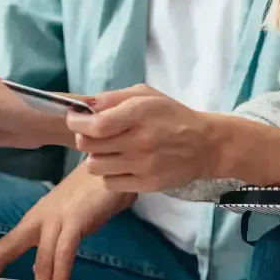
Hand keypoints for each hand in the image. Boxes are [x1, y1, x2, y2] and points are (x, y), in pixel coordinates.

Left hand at [0, 162, 134, 279]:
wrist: (110, 167)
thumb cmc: (93, 191)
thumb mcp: (70, 219)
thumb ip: (57, 241)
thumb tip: (46, 266)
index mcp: (39, 217)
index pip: (10, 241)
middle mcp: (42, 217)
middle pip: (12, 243)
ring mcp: (58, 217)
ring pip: (42, 254)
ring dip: (39, 279)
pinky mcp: (76, 220)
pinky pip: (65, 251)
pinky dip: (61, 271)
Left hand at [67, 85, 220, 192]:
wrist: (205, 145)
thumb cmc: (172, 116)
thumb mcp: (147, 95)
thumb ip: (114, 98)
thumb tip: (85, 105)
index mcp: (140, 114)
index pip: (96, 125)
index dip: (77, 123)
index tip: (74, 120)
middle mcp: (140, 141)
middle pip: (89, 146)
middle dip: (84, 138)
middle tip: (93, 134)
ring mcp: (143, 165)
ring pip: (95, 166)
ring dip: (96, 157)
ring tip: (108, 150)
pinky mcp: (146, 184)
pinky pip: (109, 183)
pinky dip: (108, 174)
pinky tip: (119, 164)